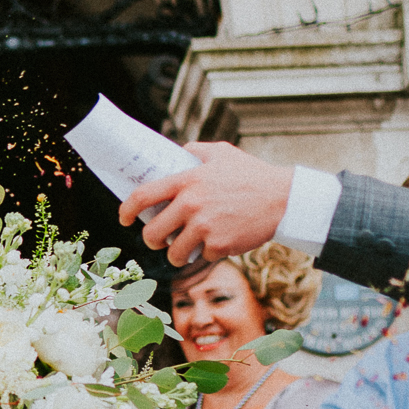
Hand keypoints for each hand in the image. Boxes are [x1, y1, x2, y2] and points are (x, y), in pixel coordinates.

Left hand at [120, 141, 292, 266]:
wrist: (284, 198)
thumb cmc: (252, 174)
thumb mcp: (221, 152)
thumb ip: (195, 151)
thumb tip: (177, 152)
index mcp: (186, 181)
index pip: (143, 196)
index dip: (126, 210)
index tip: (124, 218)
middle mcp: (190, 204)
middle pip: (152, 232)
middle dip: (151, 240)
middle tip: (157, 240)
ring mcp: (204, 227)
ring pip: (173, 252)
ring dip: (176, 254)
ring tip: (184, 249)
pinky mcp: (219, 245)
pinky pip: (202, 257)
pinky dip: (208, 253)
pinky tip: (219, 242)